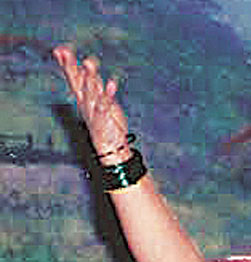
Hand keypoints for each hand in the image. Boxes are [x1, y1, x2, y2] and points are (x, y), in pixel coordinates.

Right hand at [53, 44, 130, 163]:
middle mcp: (86, 101)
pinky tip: (111, 84)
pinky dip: (108, 94)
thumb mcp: (96, 99)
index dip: (67, 63)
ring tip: (89, 62)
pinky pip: (106, 103)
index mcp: (83, 96)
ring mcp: (95, 108)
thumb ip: (91, 82)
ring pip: (91, 89)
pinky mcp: (105, 116)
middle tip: (66, 51)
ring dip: (90, 75)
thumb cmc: (103, 120)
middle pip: (79, 80)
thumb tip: (83, 66)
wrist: (109, 145)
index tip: (60, 49)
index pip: (73, 77)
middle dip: (72, 66)